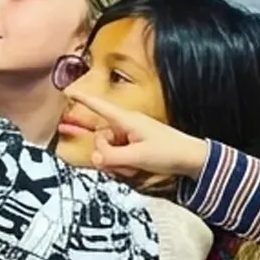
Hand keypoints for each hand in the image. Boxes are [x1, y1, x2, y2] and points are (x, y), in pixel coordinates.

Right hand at [69, 91, 211, 180]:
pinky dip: (121, 165)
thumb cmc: (169, 152)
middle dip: (106, 155)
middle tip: (124, 164)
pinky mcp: (133, 147)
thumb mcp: (137, 157)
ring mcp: (129, 137)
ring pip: (107, 151)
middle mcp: (126, 126)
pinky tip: (135, 168)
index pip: (100, 106)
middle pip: (100, 139)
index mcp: (127, 120)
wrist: (193, 160)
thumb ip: (110, 158)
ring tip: (134, 167)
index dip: (83, 99)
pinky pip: (116, 156)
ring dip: (115, 163)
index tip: (67, 91)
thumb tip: (95, 158)